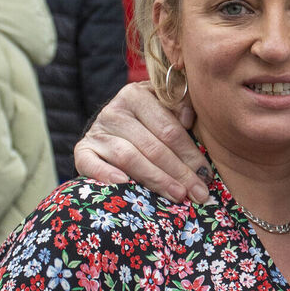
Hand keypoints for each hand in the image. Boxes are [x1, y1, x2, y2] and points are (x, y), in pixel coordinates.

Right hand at [73, 81, 207, 202]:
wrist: (115, 128)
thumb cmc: (151, 121)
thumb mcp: (168, 107)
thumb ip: (182, 106)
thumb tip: (187, 120)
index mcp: (137, 94)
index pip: (169, 129)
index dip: (190, 154)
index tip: (206, 175)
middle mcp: (114, 110)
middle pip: (152, 146)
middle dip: (179, 173)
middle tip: (198, 193)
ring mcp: (97, 131)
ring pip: (129, 157)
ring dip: (156, 179)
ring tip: (178, 195)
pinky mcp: (82, 149)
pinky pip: (90, 163)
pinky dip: (106, 174)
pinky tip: (124, 185)